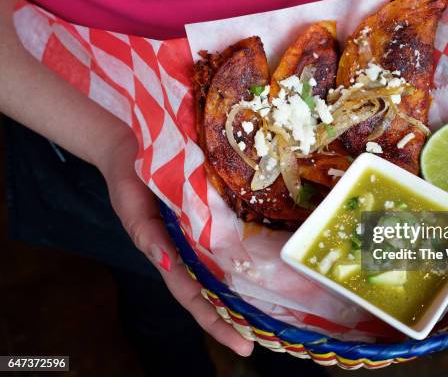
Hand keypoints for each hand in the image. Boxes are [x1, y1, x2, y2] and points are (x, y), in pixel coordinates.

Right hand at [99, 128, 253, 356]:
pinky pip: (233, 235)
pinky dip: (248, 250)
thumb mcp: (132, 210)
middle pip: (215, 291)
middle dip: (235, 317)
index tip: (241, 344)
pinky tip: (270, 258)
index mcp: (170, 256)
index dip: (216, 322)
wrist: (133, 146)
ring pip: (227, 268)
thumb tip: (166, 263)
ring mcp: (204, 232)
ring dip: (245, 289)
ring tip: (274, 311)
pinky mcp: (215, 211)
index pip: (195, 298)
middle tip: (264, 340)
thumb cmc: (129, 182)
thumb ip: (147, 237)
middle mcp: (191, 249)